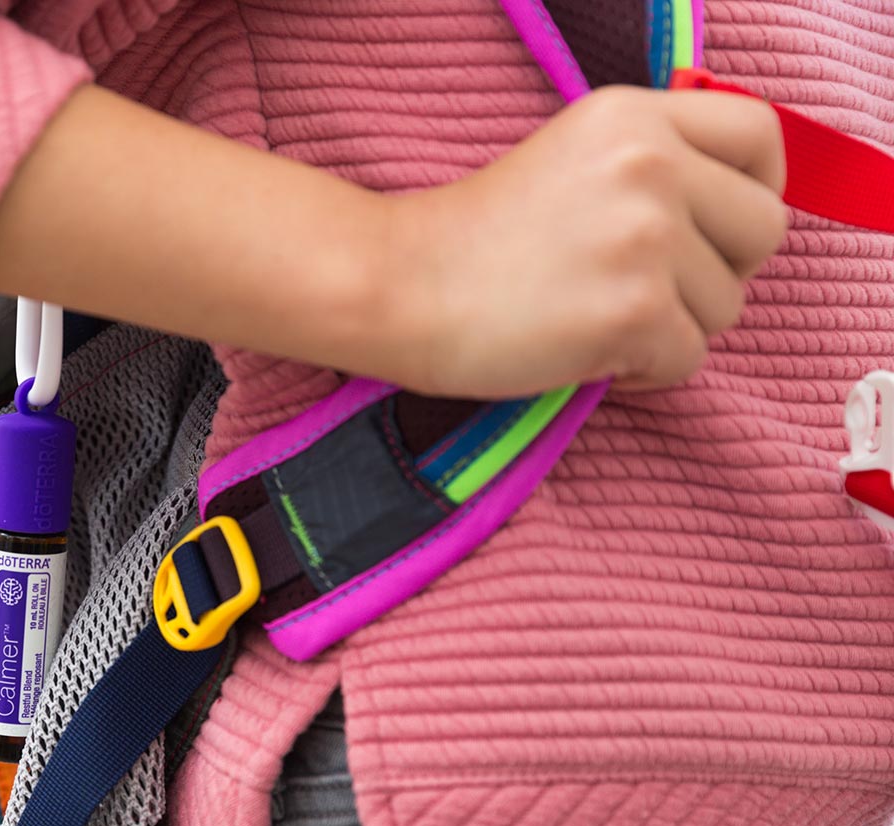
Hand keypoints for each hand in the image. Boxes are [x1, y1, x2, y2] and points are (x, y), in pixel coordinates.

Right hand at [381, 86, 787, 398]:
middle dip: (719, 271)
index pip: (759, 134)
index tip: (720, 224)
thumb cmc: (471, 238)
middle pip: (762, 229)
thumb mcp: (568, 158)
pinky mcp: (635, 312)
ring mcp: (646, 239)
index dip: (757, 186)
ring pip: (727, 306)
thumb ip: (648, 163)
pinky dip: (644, 373)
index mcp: (633, 118)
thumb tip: (729, 213)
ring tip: (596, 319)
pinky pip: (688, 360)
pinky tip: (586, 354)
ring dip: (673, 327)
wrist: (397, 284)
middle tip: (649, 287)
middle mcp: (651, 166)